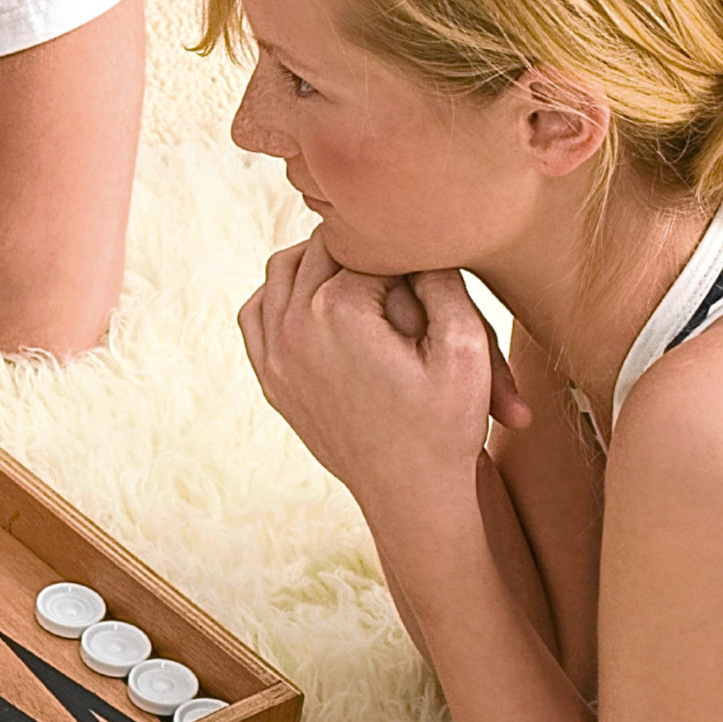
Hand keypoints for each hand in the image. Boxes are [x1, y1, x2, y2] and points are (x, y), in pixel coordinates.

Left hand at [238, 232, 504, 524]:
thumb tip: (409, 228)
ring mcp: (272, 353)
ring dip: (318, 262)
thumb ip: (438, 276)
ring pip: (281, 270)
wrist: (411, 493)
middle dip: (360, 250)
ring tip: (364, 272)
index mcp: (338, 310)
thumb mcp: (465, 346)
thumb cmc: (446, 423)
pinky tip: (319, 300)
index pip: (364, 240)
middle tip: (397, 261)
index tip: (421, 260)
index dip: (398, 244)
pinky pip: (257, 311)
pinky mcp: (268, 375)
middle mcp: (291, 325)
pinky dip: (282, 294)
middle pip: (319, 247)